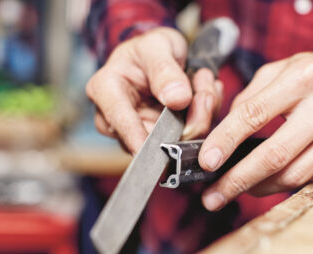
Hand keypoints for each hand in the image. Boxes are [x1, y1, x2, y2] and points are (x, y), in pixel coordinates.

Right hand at [86, 27, 222, 153]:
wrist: (159, 55)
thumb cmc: (151, 49)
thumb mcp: (157, 46)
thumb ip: (165, 70)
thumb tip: (177, 99)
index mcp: (105, 89)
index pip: (119, 119)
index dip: (137, 136)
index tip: (158, 148)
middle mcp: (115, 117)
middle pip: (150, 137)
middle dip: (186, 122)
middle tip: (206, 94)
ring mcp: (137, 132)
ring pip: (170, 141)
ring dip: (198, 118)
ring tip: (203, 85)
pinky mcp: (158, 139)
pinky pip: (184, 139)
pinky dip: (201, 119)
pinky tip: (202, 96)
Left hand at [199, 52, 312, 210]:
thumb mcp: (280, 70)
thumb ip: (249, 97)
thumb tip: (223, 133)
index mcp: (304, 78)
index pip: (254, 114)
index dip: (226, 140)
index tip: (206, 161)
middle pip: (274, 155)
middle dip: (237, 179)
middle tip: (212, 196)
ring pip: (291, 175)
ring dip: (256, 188)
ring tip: (232, 190)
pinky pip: (306, 179)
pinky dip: (278, 185)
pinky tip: (261, 183)